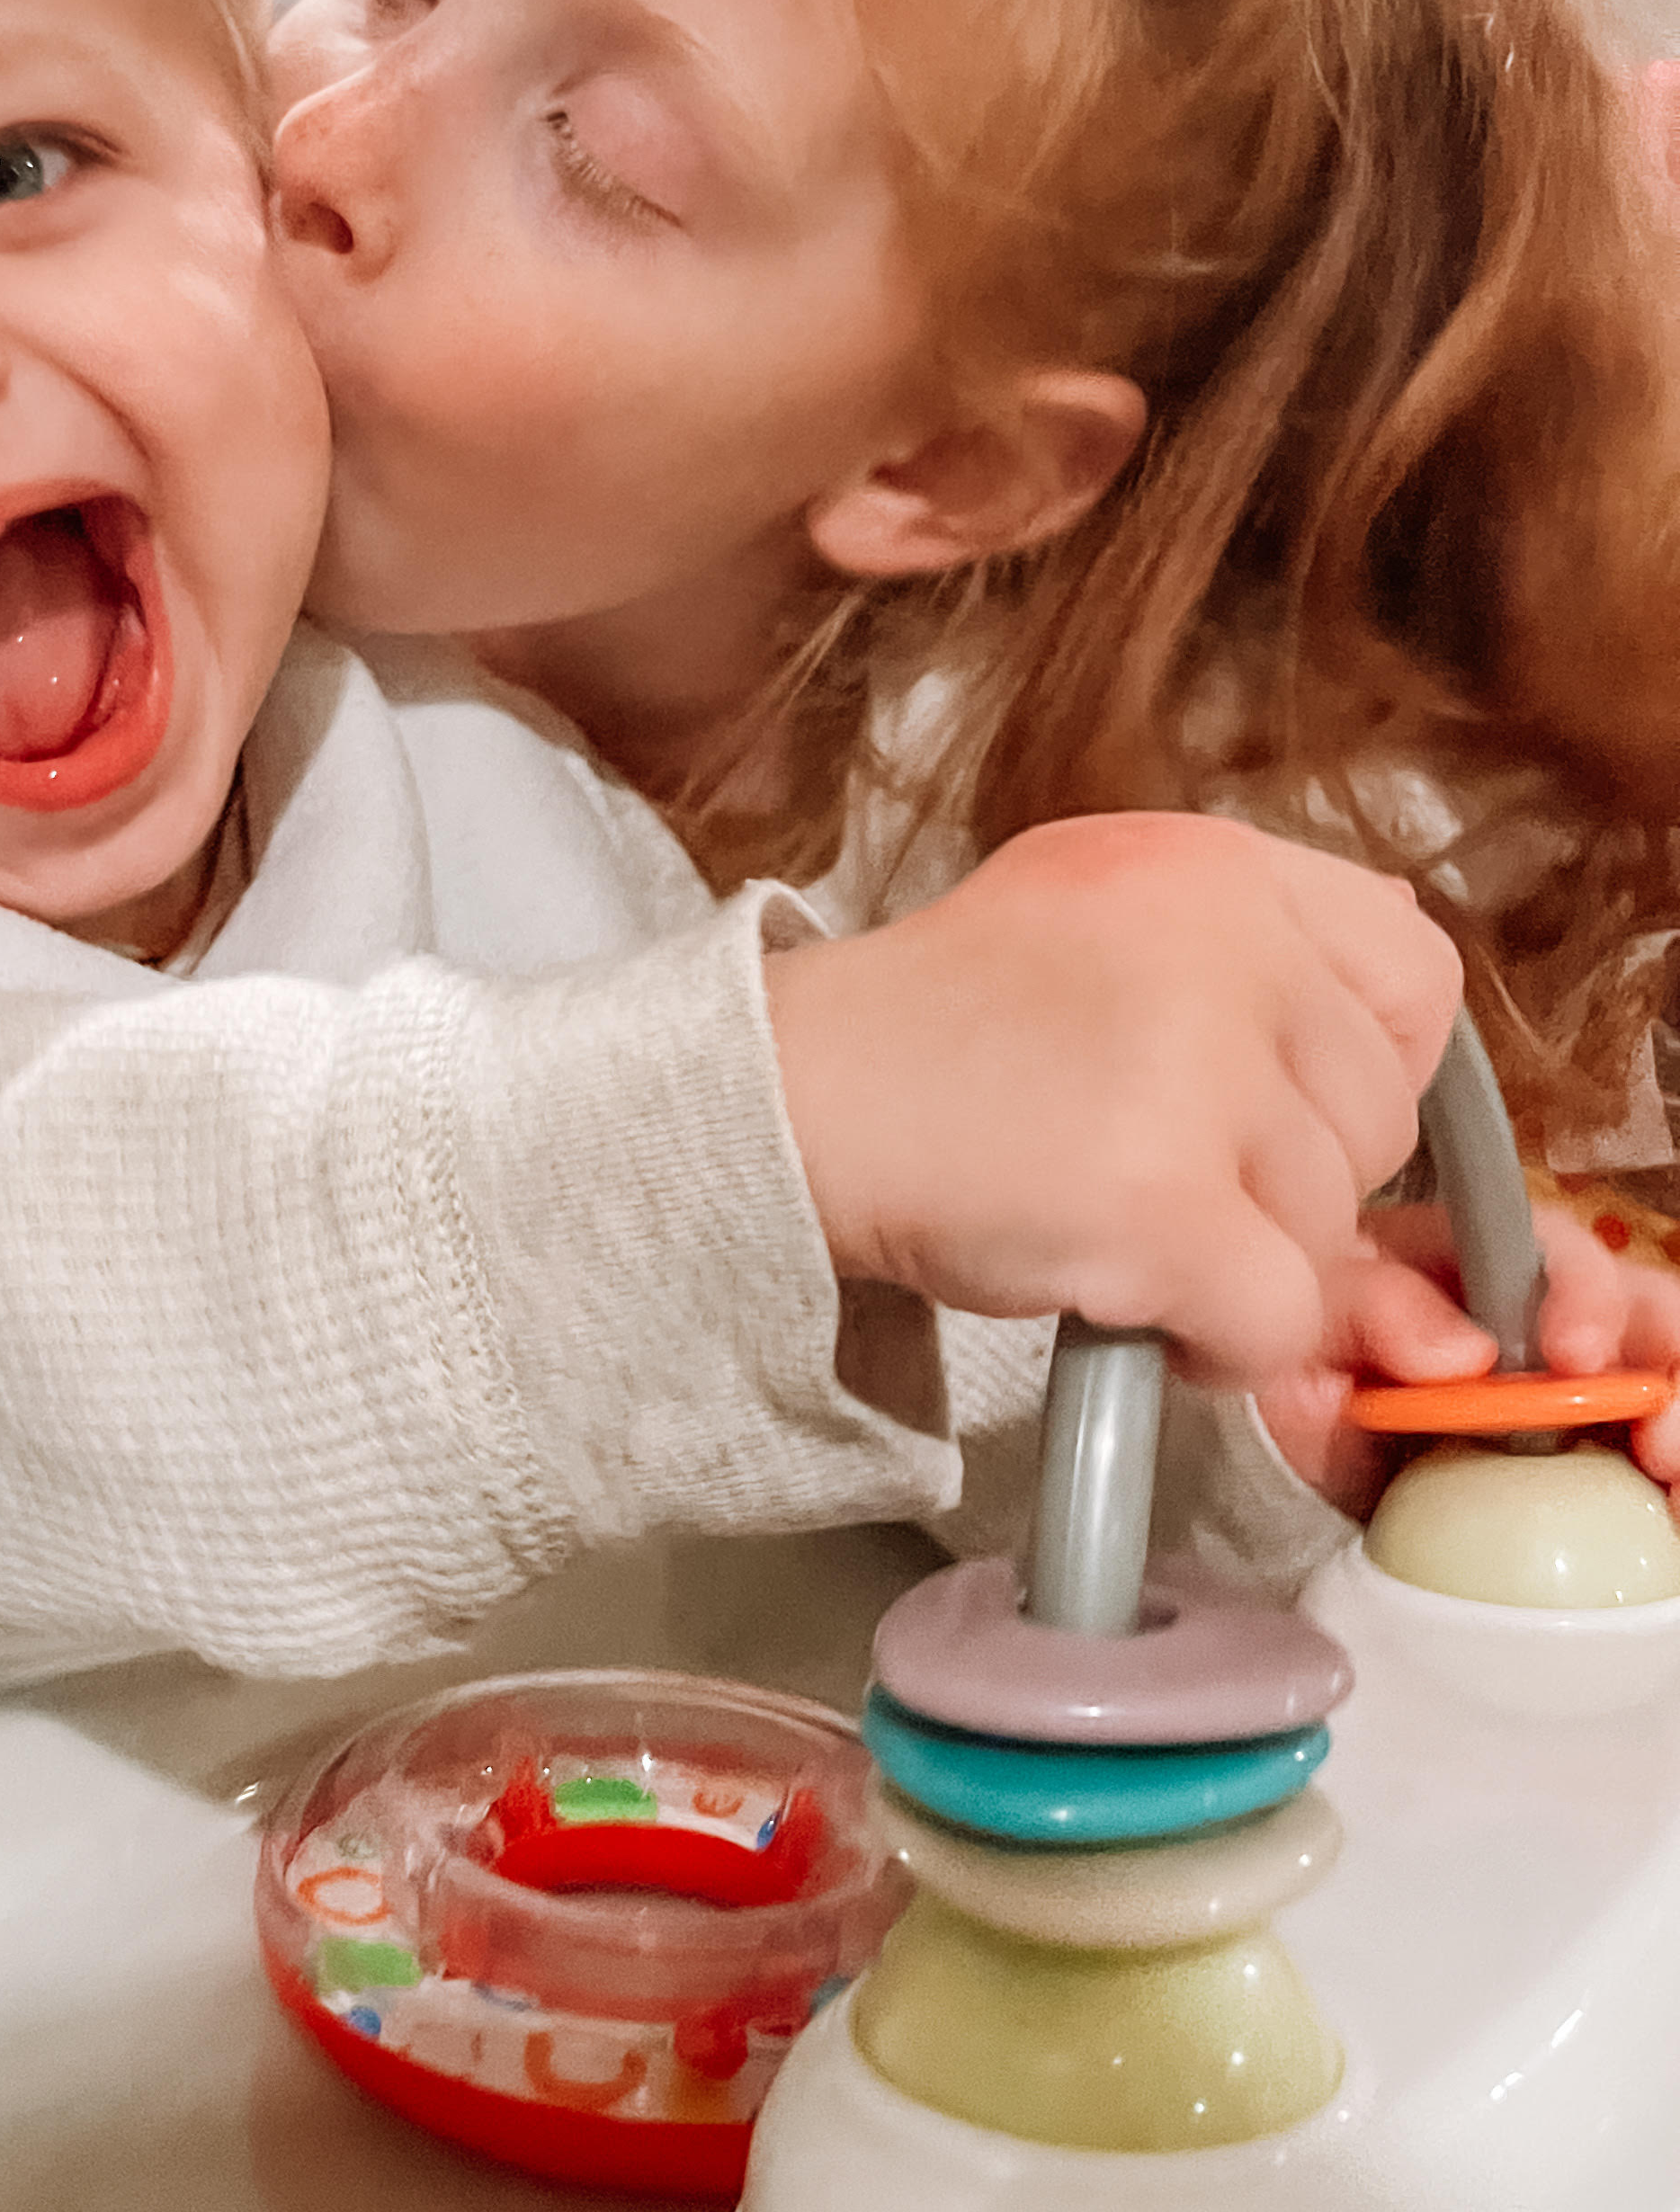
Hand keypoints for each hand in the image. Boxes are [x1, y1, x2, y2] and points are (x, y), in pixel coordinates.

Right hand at [761, 814, 1464, 1386]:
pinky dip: (1215, 1344)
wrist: (791, 1100)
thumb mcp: (1103, 925)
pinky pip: (1277, 1318)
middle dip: (1291, 1182)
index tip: (1294, 1110)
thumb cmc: (940, 1035)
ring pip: (1328, 1230)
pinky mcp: (1160, 1200)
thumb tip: (1421, 1104)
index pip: (1413, 969)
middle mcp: (1221, 944)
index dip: (1379, 1064)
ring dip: (1240, 1266)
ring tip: (1113, 1227)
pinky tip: (1131, 1305)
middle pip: (1377, 1117)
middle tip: (1162, 1178)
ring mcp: (1193, 1071)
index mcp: (1212, 866)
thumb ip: (1255, 977)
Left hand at [1261, 1209, 1679, 1516]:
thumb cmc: (1306, 1359)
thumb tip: (1465, 1352)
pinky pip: (1646, 1459)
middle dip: (1665, 1370)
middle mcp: (1548, 1316)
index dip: (1585, 1296)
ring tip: (1666, 1478)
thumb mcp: (1311, 1320)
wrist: (1292, 1449)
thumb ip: (1371, 1309)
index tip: (1573, 1356)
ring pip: (1660, 1383)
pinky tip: (1665, 1518)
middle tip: (1654, 1440)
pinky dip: (1664, 1485)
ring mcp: (1576, 1387)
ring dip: (1675, 1422)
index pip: (1559, 1252)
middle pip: (1645, 1316)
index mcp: (1481, 1260)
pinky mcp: (1585, 1456)